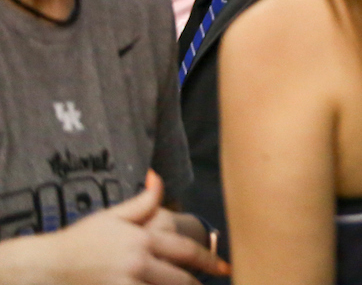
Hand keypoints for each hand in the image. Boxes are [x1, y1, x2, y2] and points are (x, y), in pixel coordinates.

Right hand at [38, 170, 228, 284]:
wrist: (47, 266)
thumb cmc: (81, 240)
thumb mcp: (112, 216)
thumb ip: (143, 201)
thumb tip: (158, 177)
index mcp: (142, 239)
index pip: (185, 250)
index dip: (209, 259)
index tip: (225, 268)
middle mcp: (138, 263)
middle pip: (180, 280)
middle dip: (198, 284)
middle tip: (214, 283)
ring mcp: (126, 284)